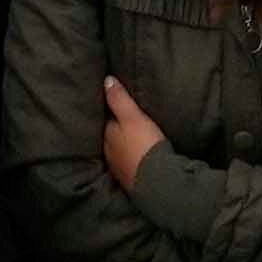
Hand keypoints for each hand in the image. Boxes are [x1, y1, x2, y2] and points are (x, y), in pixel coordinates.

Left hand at [97, 74, 165, 190]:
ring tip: (129, 135)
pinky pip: (127, 163)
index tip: (113, 103)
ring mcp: (118, 167)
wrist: (156, 181)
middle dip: (115, 128)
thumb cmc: (144, 145)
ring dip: (122, 143)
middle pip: (110, 135)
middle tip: (123, 119)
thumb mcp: (133, 117)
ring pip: (117, 150)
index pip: (105, 119)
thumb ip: (119, 99)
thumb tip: (106, 80)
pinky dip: (130, 157)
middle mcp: (108, 152)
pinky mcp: (129, 178)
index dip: (110, 111)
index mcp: (107, 135)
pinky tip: (136, 155)